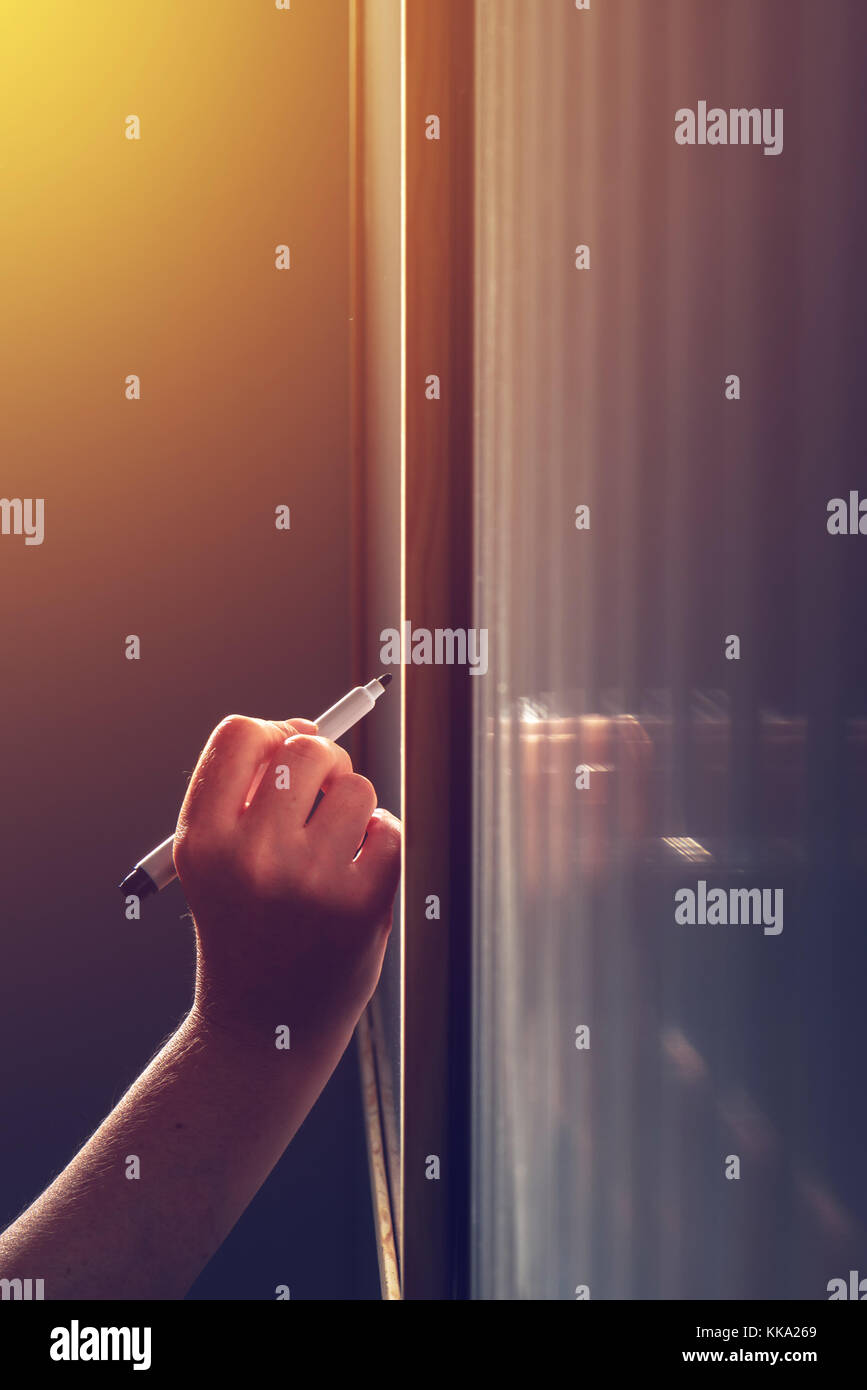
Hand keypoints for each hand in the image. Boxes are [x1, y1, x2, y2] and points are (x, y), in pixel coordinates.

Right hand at [173, 715, 400, 1068]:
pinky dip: (382, 844)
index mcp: (202, 839)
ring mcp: (307, 881)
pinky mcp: (360, 906)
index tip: (282, 760)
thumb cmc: (246, 927)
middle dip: (323, 765)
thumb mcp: (217, 861)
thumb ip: (249, 791)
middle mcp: (249, 855)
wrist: (262, 1031)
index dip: (271, 734)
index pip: (240, 734)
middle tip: (317, 805)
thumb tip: (307, 727)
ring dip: (354, 809)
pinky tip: (357, 877)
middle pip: (307, 748)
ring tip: (333, 853)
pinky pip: (389, 830)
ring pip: (357, 787)